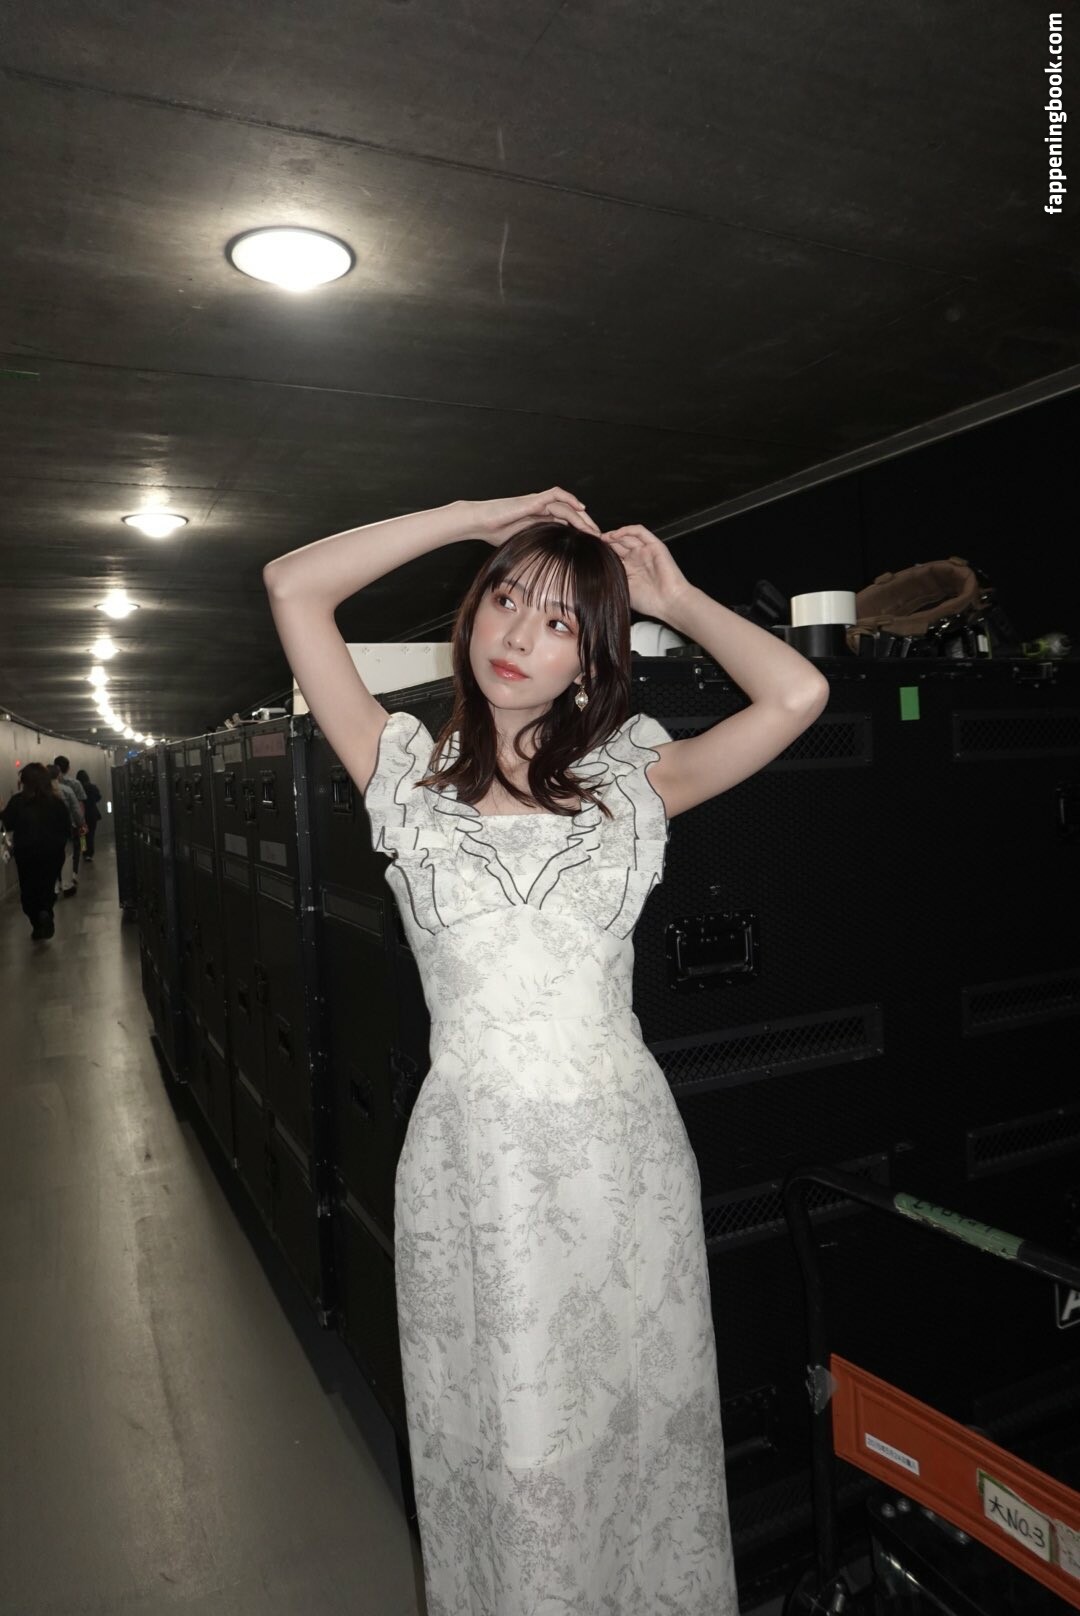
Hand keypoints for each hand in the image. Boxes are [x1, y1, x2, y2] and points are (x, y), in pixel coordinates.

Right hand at [467, 488, 601, 547]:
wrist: (480, 522)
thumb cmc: (496, 534)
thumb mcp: (522, 545)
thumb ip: (536, 551)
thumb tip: (548, 570)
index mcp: (541, 520)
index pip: (567, 524)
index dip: (580, 533)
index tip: (592, 546)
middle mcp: (542, 510)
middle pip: (571, 514)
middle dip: (586, 526)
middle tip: (599, 539)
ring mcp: (538, 503)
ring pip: (567, 505)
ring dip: (582, 516)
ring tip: (593, 529)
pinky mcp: (533, 500)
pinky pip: (555, 494)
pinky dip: (570, 499)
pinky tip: (581, 507)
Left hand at [599, 524, 691, 618]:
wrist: (669, 602)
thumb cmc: (648, 601)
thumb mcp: (622, 588)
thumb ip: (610, 576)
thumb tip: (591, 569)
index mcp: (629, 570)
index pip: (612, 555)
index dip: (600, 551)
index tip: (587, 551)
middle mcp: (636, 559)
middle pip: (617, 544)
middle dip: (604, 542)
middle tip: (591, 541)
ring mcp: (645, 551)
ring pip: (626, 536)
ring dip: (613, 535)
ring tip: (600, 538)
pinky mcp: (654, 546)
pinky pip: (640, 532)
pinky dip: (626, 530)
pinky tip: (614, 535)